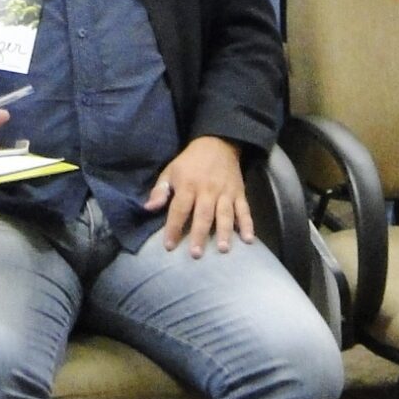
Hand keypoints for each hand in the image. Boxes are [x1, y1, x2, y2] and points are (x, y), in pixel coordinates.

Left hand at [144, 135, 252, 254]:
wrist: (218, 143)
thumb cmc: (190, 162)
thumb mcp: (170, 171)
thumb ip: (160, 191)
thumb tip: (149, 208)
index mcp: (188, 185)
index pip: (180, 209)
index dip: (173, 227)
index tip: (169, 246)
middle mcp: (208, 190)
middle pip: (203, 214)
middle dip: (199, 234)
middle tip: (196, 254)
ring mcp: (225, 193)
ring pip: (225, 214)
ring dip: (225, 232)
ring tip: (223, 250)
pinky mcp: (239, 193)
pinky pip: (245, 210)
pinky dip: (248, 224)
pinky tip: (249, 239)